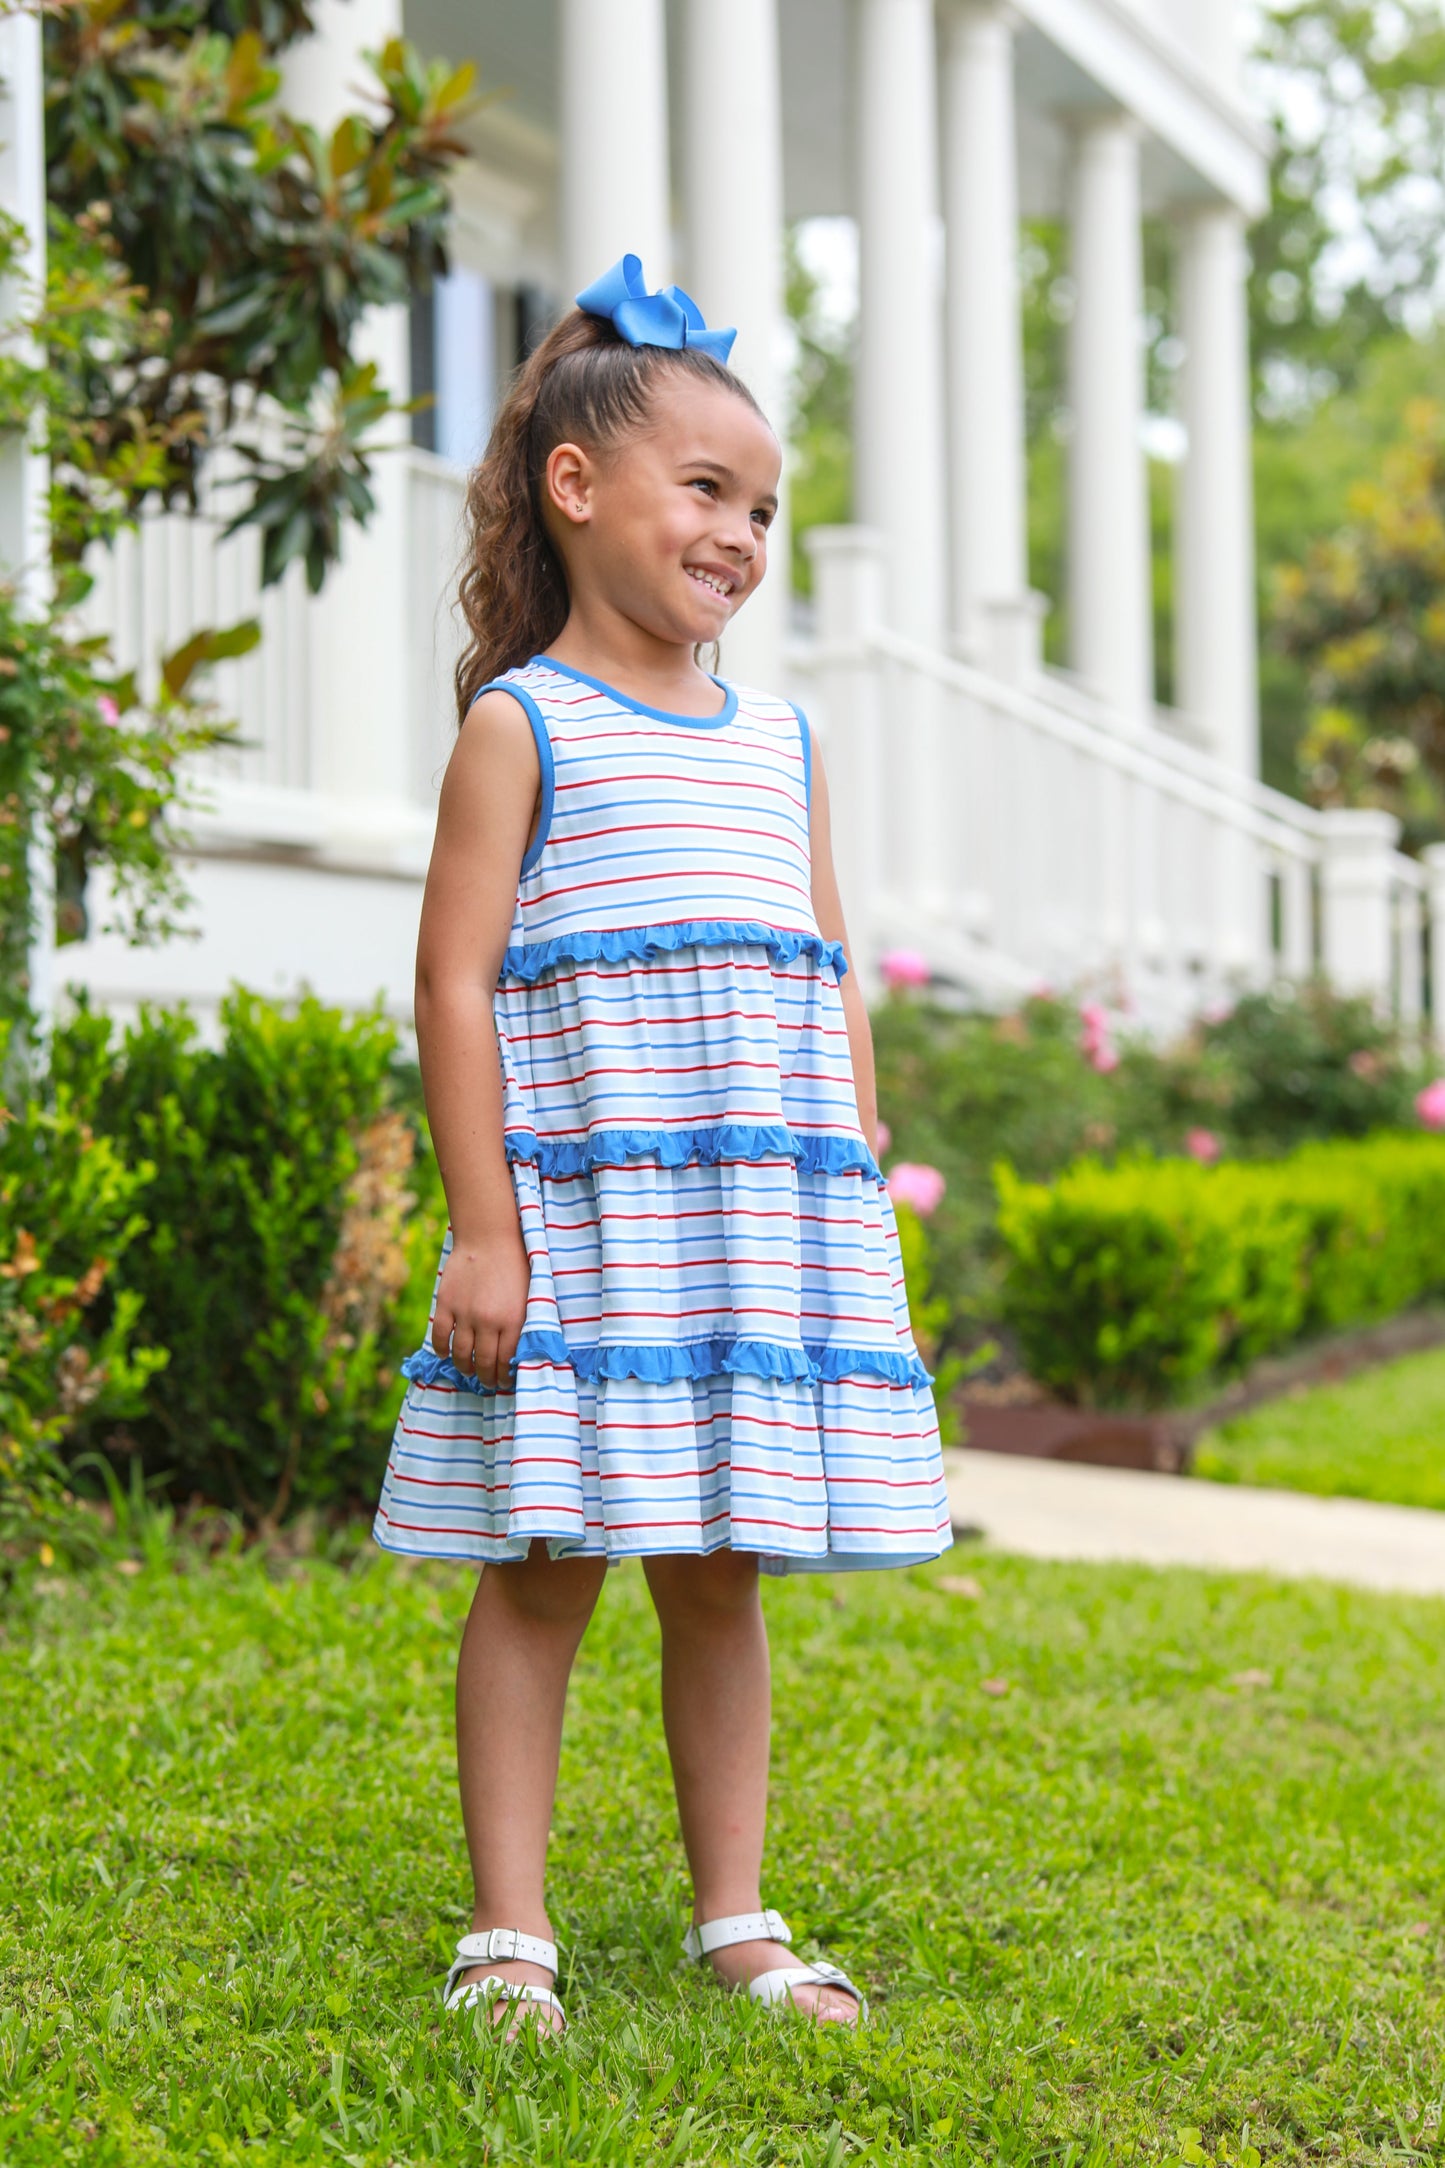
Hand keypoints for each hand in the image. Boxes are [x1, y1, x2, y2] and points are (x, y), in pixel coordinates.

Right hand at [431, 1221, 531, 1390]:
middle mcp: (488, 1321)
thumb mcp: (529, 1296)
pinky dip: (442, 1350)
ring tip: (469, 1371)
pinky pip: (440, 1337)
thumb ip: (524, 1324)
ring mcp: (464, 1313)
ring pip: (461, 1354)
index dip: (505, 1376)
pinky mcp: (446, 1304)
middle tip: (488, 1383)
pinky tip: (447, 1354)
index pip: (507, 1360)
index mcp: (513, 1320)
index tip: (504, 1381)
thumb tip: (521, 1354)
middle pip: (484, 1362)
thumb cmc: (515, 1266)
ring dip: (465, 1368)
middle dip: (487, 1379)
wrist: (488, 1238)